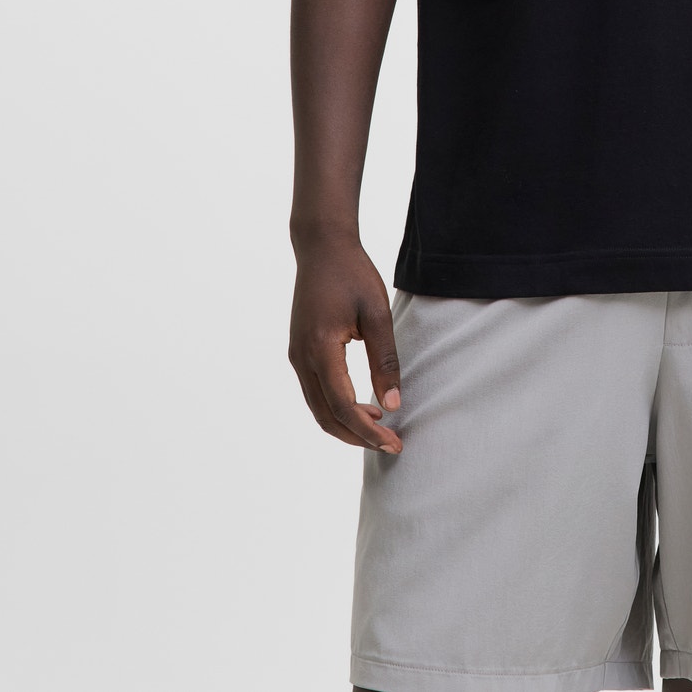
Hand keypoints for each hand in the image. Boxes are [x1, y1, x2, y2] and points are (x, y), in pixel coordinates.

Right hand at [288, 239, 403, 453]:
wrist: (322, 247)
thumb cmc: (353, 275)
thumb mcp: (377, 314)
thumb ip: (385, 360)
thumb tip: (394, 404)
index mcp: (320, 350)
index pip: (343, 407)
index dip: (369, 431)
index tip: (395, 442)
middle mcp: (301, 359)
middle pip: (326, 416)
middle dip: (357, 437)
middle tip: (390, 444)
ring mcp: (296, 356)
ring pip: (318, 408)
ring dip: (346, 424)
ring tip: (381, 427)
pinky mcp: (299, 351)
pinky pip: (315, 392)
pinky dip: (336, 407)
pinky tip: (363, 405)